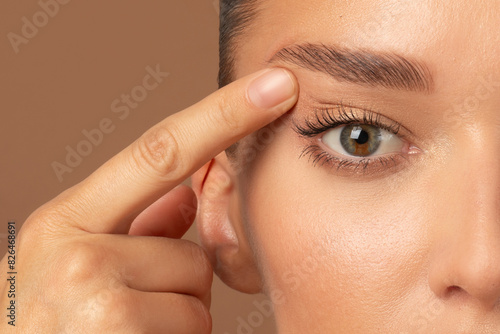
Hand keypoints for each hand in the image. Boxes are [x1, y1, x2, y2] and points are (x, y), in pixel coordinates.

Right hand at [0, 68, 297, 332]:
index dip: (225, 115)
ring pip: (198, 295)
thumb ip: (134, 224)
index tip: (277, 84)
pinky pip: (194, 328)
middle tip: (132, 307)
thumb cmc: (49, 325)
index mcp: (64, 221)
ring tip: (128, 332)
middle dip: (179, 282)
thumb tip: (185, 194)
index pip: (160, 151)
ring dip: (176, 317)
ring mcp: (97, 303)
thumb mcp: (73, 262)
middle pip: (193, 251)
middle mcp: (75, 255)